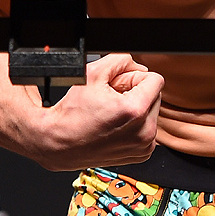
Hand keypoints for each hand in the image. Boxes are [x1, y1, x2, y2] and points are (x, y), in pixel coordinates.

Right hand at [31, 53, 163, 170]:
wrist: (58, 143)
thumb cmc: (71, 114)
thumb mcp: (93, 73)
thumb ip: (121, 60)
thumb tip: (138, 66)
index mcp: (135, 111)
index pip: (156, 80)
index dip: (134, 77)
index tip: (119, 85)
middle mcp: (144, 132)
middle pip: (155, 96)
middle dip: (136, 92)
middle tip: (112, 98)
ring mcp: (143, 146)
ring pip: (152, 112)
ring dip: (136, 108)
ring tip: (112, 112)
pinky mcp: (141, 154)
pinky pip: (147, 129)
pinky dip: (135, 124)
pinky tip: (115, 124)